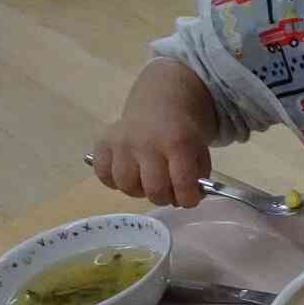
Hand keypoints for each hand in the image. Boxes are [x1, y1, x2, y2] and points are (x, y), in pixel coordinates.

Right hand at [92, 125, 209, 207]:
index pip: (182, 184)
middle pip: (153, 189)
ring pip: (125, 185)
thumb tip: (184, 199)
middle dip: (163, 198)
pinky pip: (104, 174)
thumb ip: (197, 176)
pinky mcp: (103, 143)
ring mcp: (122, 143)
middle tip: (166, 192)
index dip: (188, 199)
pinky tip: (127, 174)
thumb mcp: (200, 152)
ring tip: (146, 182)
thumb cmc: (181, 135)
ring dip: (138, 191)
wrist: (159, 105)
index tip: (188, 199)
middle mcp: (147, 142)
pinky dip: (114, 182)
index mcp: (177, 143)